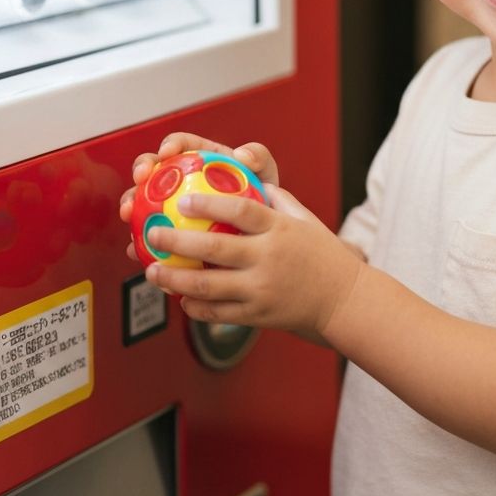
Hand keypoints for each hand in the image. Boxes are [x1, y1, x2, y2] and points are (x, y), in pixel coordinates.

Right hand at [119, 133, 279, 259]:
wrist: (260, 235)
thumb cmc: (261, 198)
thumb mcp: (265, 174)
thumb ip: (258, 158)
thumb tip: (242, 155)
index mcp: (201, 160)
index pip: (181, 145)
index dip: (170, 144)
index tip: (167, 152)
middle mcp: (182, 180)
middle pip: (154, 168)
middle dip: (141, 170)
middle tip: (140, 179)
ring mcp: (172, 206)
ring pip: (144, 200)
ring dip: (131, 204)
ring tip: (129, 214)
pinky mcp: (169, 232)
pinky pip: (150, 234)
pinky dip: (141, 241)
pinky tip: (136, 249)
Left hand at [142, 182, 363, 336]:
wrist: (342, 299)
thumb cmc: (322, 254)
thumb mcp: (304, 220)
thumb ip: (276, 200)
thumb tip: (246, 179)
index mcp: (280, 230)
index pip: (241, 211)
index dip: (209, 203)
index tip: (183, 198)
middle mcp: (269, 259)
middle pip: (215, 248)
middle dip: (178, 240)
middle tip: (153, 233)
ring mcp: (261, 290)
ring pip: (207, 285)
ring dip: (174, 278)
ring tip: (153, 270)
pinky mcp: (257, 316)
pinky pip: (217, 312)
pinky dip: (194, 305)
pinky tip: (180, 297)